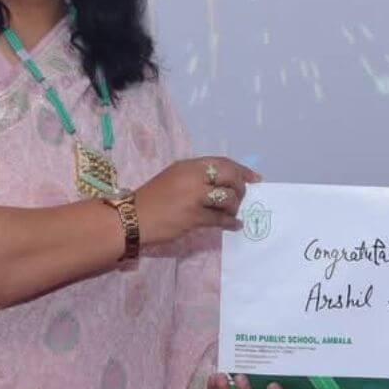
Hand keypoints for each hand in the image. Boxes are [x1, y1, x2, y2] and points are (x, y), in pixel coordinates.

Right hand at [135, 156, 259, 245]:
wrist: (132, 217)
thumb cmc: (153, 198)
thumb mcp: (174, 177)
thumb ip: (197, 176)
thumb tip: (223, 181)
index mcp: (189, 165)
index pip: (223, 162)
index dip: (242, 170)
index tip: (255, 177)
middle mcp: (193, 177)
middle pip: (230, 177)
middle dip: (241, 188)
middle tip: (241, 196)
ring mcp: (194, 197)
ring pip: (228, 199)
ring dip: (235, 207)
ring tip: (231, 212)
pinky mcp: (193, 217)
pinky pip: (220, 219)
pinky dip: (231, 223)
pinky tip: (235, 225)